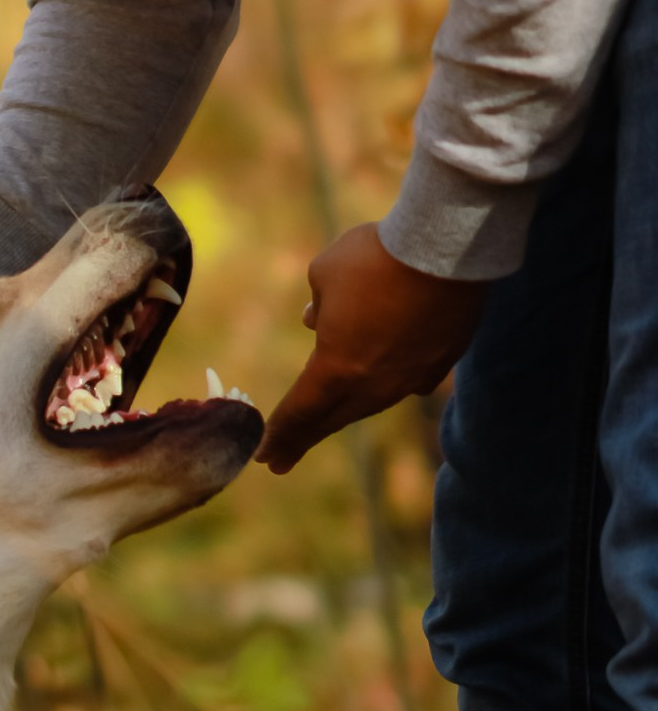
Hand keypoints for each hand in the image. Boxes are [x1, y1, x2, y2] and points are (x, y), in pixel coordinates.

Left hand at [256, 223, 485, 474]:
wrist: (447, 250)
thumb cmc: (373, 258)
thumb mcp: (324, 274)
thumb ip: (318, 305)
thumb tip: (315, 320)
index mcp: (336, 369)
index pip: (300, 410)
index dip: (280, 433)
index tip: (263, 455)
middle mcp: (375, 386)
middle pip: (334, 417)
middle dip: (304, 437)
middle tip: (281, 461)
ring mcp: (413, 378)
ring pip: (372, 401)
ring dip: (347, 409)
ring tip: (327, 419)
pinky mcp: (442, 362)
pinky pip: (410, 382)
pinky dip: (391, 382)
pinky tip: (388, 384)